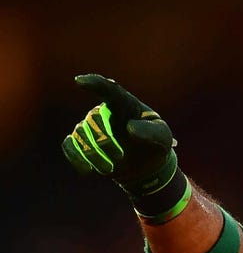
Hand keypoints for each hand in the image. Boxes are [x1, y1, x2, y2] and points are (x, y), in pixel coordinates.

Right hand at [63, 74, 176, 195]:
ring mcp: (91, 126)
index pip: (109, 90)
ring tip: (109, 170)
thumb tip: (129, 127)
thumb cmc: (156, 144)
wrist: (147, 166)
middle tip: (120, 158)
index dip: (94, 84)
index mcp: (126, 104)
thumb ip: (150, 131)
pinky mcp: (82, 143)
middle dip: (105, 142)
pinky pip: (69, 145)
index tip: (79, 81)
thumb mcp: (163, 138)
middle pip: (94, 120)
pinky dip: (76, 158)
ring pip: (80, 134)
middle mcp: (105, 111)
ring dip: (93, 154)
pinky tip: (88, 171)